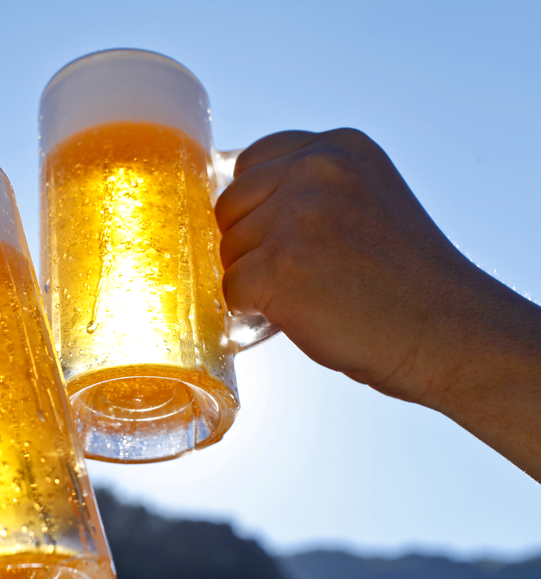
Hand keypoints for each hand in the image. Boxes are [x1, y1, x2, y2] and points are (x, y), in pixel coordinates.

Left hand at [216, 129, 481, 402]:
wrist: (447, 332)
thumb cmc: (406, 280)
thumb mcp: (366, 199)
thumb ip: (311, 188)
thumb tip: (240, 206)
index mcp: (339, 147)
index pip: (252, 161)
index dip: (257, 205)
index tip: (286, 234)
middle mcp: (316, 170)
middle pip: (231, 205)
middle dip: (250, 243)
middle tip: (299, 272)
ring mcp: (296, 217)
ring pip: (229, 249)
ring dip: (255, 279)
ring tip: (310, 293)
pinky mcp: (279, 266)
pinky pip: (232, 289)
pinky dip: (253, 311)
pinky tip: (298, 313)